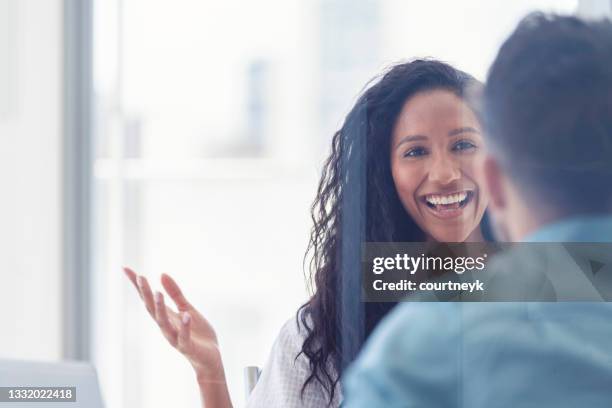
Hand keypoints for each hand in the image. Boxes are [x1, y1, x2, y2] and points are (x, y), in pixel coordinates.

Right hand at [123, 267, 224, 382]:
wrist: (210, 358)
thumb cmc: (197, 333)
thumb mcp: (187, 308)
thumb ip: (175, 294)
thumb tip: (161, 274)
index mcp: (166, 316)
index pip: (148, 299)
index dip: (137, 285)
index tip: (126, 269)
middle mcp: (166, 326)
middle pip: (152, 309)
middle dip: (146, 294)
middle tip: (141, 277)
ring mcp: (175, 337)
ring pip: (164, 323)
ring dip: (160, 309)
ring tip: (157, 293)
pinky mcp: (187, 346)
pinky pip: (184, 336)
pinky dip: (184, 326)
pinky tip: (186, 314)